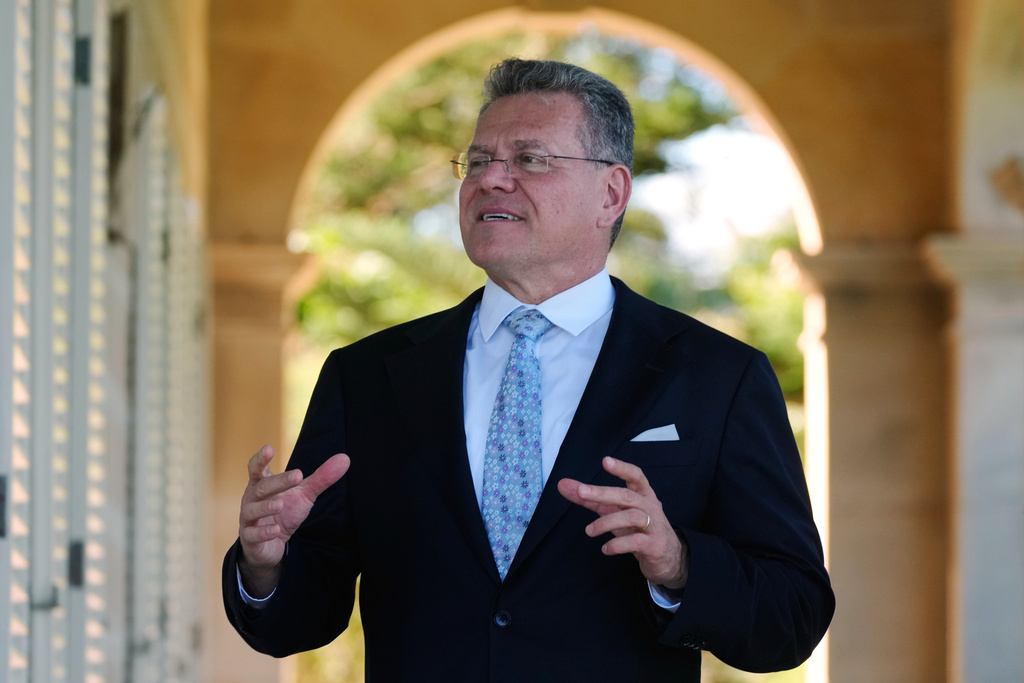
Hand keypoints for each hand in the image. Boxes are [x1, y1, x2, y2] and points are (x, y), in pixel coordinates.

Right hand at [237, 445, 349, 596]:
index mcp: (261, 484)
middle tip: (297, 476)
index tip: (269, 449)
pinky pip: (253, 535)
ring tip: (280, 505)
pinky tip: (276, 530)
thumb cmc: (285, 512)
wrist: (272, 545)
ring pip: (252, 511)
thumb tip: (345, 458)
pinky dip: (264, 533)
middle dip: (278, 482)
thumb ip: (321, 478)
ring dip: (266, 507)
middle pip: (262, 487)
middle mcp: (251, 499)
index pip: (256, 468)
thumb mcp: (304, 494)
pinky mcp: (250, 539)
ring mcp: (248, 519)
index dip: (261, 459)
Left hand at [558, 456, 688, 589]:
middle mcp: (651, 507)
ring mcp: (655, 526)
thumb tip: (563, 485)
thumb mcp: (615, 511)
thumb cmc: (638, 529)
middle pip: (627, 496)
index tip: (606, 461)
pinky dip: (617, 544)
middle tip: (581, 492)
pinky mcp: (655, 546)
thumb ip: (591, 499)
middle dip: (603, 493)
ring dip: (606, 522)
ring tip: (589, 531)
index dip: (622, 468)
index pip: (636, 476)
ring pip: (632, 517)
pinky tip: (605, 549)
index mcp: (643, 495)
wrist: (667, 558)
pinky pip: (636, 542)